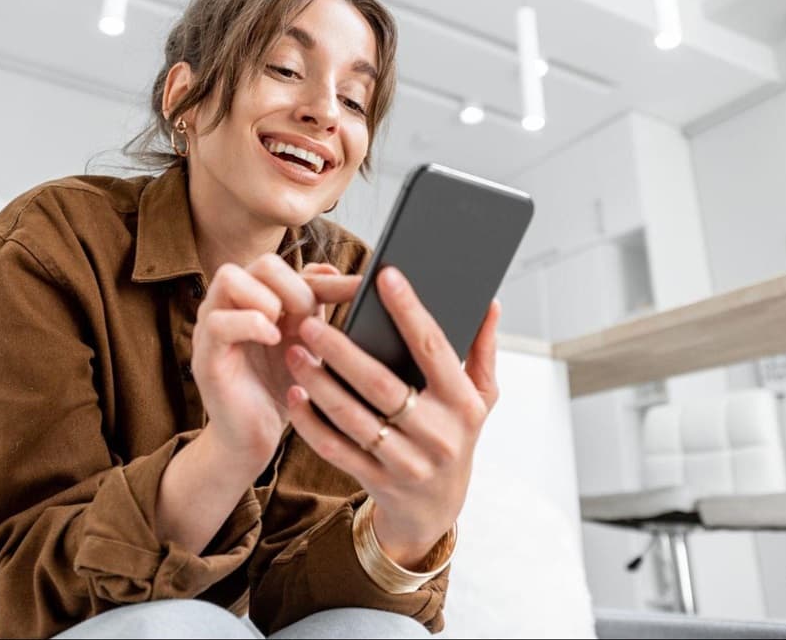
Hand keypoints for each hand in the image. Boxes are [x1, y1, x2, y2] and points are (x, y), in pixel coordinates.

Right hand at [191, 254, 359, 473]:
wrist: (255, 438)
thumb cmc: (280, 386)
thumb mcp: (307, 342)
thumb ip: (315, 305)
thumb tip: (332, 268)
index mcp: (256, 296)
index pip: (293, 268)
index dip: (329, 279)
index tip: (361, 288)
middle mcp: (231, 304)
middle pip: (262, 262)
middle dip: (295, 286)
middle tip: (310, 318)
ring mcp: (213, 326)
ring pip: (229, 278)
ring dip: (267, 299)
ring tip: (285, 329)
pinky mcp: (205, 355)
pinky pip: (219, 322)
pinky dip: (251, 324)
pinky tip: (274, 341)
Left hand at [284, 266, 500, 567]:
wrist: (437, 509)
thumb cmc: (457, 436)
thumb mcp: (480, 398)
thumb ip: (483, 351)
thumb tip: (490, 303)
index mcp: (463, 404)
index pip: (433, 348)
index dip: (409, 310)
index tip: (385, 276)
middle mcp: (437, 434)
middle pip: (381, 385)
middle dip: (342, 351)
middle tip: (311, 321)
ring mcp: (405, 462)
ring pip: (352, 418)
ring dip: (318, 383)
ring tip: (295, 351)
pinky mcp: (376, 480)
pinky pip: (336, 449)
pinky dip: (311, 422)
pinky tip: (295, 394)